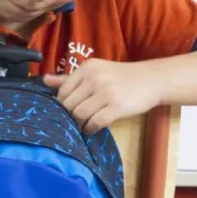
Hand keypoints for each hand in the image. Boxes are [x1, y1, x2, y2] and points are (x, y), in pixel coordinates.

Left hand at [43, 59, 162, 133]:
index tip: (69, 110)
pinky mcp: (117, 106)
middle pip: (69, 104)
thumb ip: (70, 78)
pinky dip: (90, 129)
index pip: (63, 91)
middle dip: (69, 116)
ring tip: (83, 125)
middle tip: (75, 121)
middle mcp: (95, 78)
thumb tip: (44, 80)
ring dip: (78, 124)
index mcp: (87, 68)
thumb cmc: (121, 77)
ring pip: (79, 114)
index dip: (62, 104)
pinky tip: (92, 128)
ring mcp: (106, 92)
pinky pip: (95, 122)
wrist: (152, 80)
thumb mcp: (95, 72)